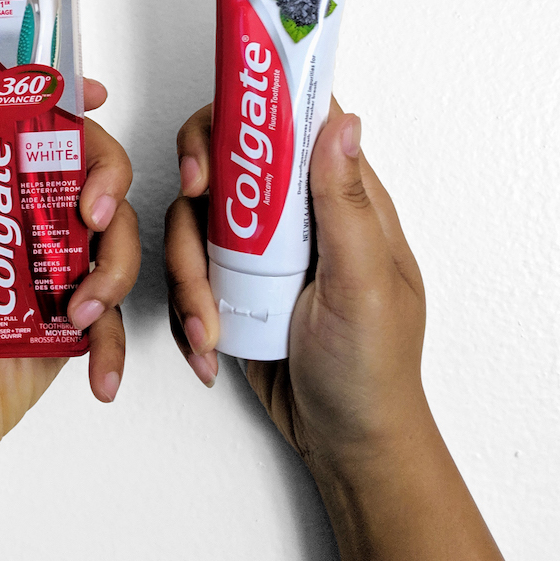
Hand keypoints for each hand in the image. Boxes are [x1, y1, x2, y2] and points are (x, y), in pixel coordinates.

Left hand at [0, 78, 139, 470]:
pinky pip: (115, 314)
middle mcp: (21, 231)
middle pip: (86, 176)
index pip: (20, 140)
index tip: (93, 95)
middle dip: (107, 184)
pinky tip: (99, 376)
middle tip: (93, 217)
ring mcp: (53, 273)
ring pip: (113, 239)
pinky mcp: (75, 318)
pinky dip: (115, 342)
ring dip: (111, 273)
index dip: (60, 106)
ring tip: (78, 318)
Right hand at [166, 100, 516, 560]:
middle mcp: (294, 215)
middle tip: (196, 220)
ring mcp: (258, 249)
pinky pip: (187, 271)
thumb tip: (340, 119)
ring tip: (210, 325)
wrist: (346, 442)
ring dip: (189, 272)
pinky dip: (187, 307)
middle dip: (198, 191)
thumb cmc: (372, 367)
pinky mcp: (232, 284)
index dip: (244, 118)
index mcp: (339, 199)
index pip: (291, 125)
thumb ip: (345, 203)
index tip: (212, 157)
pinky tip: (210, 344)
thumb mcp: (364, 283)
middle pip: (225, 162)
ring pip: (194, 220)